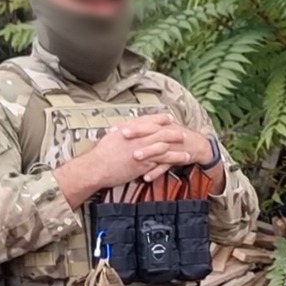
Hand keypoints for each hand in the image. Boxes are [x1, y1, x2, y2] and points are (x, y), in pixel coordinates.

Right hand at [53, 113, 177, 205]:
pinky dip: (176, 158)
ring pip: (165, 144)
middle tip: (182, 131)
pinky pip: (164, 159)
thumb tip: (122, 130)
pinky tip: (184, 159)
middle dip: (173, 131)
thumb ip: (119, 132)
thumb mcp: (110, 137)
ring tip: (189, 146)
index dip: (160, 119)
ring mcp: (143, 149)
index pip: (148, 121)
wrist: (96, 167)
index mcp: (129, 129)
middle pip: (160, 131)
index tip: (168, 118)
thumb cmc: (100, 155)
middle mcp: (138, 137)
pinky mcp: (145, 163)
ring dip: (178, 145)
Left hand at [123, 121, 217, 181]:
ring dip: (147, 152)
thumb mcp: (161, 129)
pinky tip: (146, 177)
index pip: (143, 122)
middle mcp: (165, 134)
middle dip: (137, 133)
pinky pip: (166, 166)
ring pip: (158, 149)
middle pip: (150, 131)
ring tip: (134, 157)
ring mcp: (171, 146)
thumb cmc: (175, 137)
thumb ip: (145, 128)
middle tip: (123, 135)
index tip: (114, 129)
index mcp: (159, 125)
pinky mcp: (177, 158)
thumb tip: (124, 128)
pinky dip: (156, 172)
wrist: (197, 144)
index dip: (129, 124)